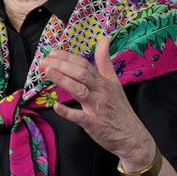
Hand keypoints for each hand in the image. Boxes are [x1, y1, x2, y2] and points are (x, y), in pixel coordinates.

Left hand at [43, 36, 154, 169]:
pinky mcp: (93, 124)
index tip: (52, 53)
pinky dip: (67, 111)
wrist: (132, 136)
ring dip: (62, 80)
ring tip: (47, 72)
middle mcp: (100, 92)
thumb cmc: (119, 108)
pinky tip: (55, 106)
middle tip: (44, 61)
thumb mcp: (114, 82)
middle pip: (81, 73)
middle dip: (61, 65)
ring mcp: (97, 107)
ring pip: (79, 90)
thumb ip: (105, 62)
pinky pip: (79, 117)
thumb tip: (105, 39)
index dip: (68, 57)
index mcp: (104, 81)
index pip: (84, 64)